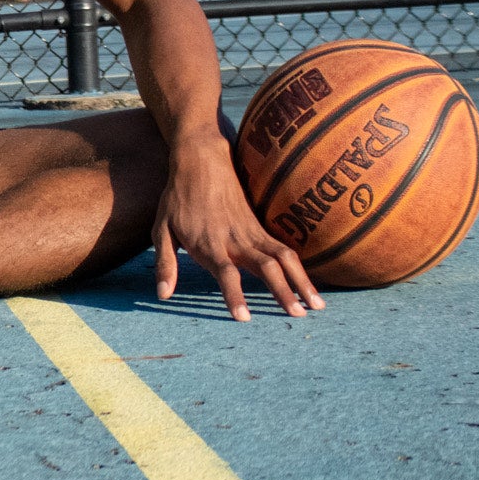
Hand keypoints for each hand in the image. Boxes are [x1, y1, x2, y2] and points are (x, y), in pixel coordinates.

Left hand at [152, 141, 324, 320]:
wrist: (201, 161)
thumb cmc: (177, 198)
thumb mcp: (161, 229)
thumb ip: (165, 263)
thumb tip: (162, 295)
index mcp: (208, 243)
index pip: (225, 273)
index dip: (234, 295)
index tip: (244, 318)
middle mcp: (235, 240)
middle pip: (265, 267)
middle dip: (282, 291)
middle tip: (297, 316)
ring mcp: (251, 232)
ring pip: (283, 258)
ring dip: (301, 281)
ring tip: (317, 307)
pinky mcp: (260, 227)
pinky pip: (285, 249)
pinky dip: (300, 268)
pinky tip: (310, 287)